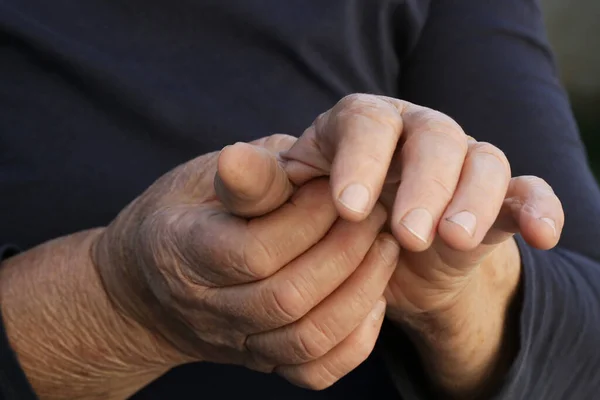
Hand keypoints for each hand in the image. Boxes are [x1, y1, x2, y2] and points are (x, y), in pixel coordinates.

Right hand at [92, 134, 399, 389]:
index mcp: (183, 252)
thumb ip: (244, 176)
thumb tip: (241, 157)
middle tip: (374, 212)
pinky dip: (355, 339)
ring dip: (360, 291)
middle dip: (346, 251)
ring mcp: (236, 341)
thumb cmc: (190, 212)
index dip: (309, 219)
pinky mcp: (262, 360)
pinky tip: (372, 297)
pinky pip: (314, 371)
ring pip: (307, 338)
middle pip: (288, 298)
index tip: (339, 186)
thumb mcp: (205, 178)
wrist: (153, 280)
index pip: (255, 251)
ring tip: (383, 246)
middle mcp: (207, 307)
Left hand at [279, 94, 564, 396]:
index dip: (361, 158)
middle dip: (422, 184)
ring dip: (472, 199)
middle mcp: (415, 135)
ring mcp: (459, 164)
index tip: (347, 208)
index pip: (367, 120)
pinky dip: (538, 207)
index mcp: (361, 127)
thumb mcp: (288, 205)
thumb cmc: (324, 217)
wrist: (370, 253)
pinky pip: (525, 191)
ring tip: (445, 241)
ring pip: (484, 161)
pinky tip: (541, 233)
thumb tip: (228, 162)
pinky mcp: (493, 199)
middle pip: (433, 136)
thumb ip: (260, 187)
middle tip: (405, 234)